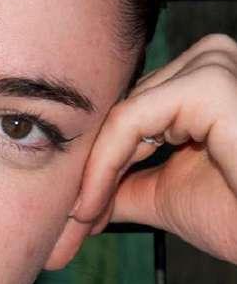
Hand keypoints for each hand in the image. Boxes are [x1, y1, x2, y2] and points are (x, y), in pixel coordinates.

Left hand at [71, 34, 236, 264]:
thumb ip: (121, 182)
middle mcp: (213, 63)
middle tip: (66, 220)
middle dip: (87, 167)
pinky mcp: (212, 86)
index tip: (72, 213)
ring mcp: (217, 67)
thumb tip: (72, 193)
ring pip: (120, 112)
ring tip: (82, 215)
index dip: (94, 161)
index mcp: (203, 82)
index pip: (128, 108)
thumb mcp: (163, 193)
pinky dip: (104, 162)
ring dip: (92, 167)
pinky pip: (129, 119)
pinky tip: (92, 204)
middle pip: (121, 108)